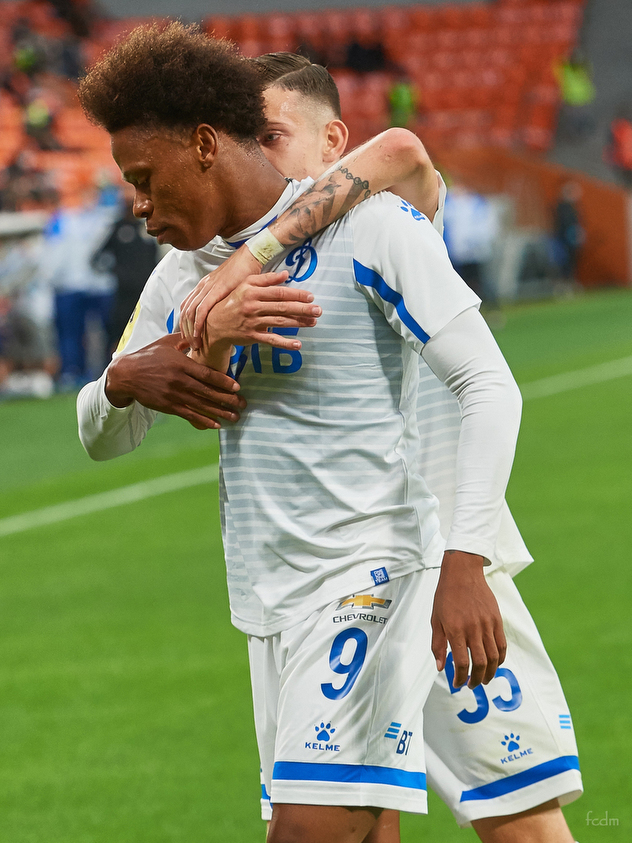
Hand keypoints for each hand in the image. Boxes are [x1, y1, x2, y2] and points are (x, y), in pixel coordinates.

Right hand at [105, 333, 245, 429]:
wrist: (126, 375)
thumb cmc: (148, 356)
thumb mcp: (166, 343)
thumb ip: (184, 339)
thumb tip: (199, 331)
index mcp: (180, 363)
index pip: (206, 374)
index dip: (223, 381)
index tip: (237, 387)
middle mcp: (178, 380)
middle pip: (207, 392)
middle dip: (227, 399)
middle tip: (243, 404)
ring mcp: (173, 394)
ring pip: (201, 405)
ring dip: (220, 412)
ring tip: (235, 417)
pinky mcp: (168, 406)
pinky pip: (189, 414)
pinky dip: (204, 420)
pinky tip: (216, 425)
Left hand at [180, 245, 263, 348]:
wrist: (250, 257)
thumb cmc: (245, 272)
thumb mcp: (231, 288)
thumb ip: (226, 300)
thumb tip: (228, 314)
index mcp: (204, 286)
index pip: (187, 307)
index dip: (185, 323)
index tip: (188, 337)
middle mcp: (202, 287)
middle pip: (185, 312)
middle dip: (185, 331)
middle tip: (190, 345)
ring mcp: (207, 288)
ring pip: (190, 312)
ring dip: (190, 330)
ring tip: (195, 344)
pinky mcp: (216, 290)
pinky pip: (201, 309)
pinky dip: (197, 323)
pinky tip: (198, 334)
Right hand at [191, 270, 321, 369]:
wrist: (213, 323)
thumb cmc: (232, 302)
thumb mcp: (245, 285)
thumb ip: (266, 279)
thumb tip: (286, 274)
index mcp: (253, 292)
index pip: (279, 292)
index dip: (296, 294)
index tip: (311, 296)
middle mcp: (253, 306)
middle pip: (282, 307)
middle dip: (302, 308)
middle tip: (319, 310)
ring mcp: (252, 322)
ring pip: (279, 322)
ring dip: (298, 323)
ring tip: (313, 323)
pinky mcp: (251, 336)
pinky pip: (271, 340)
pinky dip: (284, 343)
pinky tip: (298, 344)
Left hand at [431, 550, 506, 688]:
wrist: (462, 573)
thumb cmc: (446, 595)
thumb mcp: (435, 620)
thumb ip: (438, 645)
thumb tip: (441, 668)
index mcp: (455, 630)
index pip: (461, 663)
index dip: (460, 678)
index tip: (457, 683)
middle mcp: (473, 629)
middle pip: (480, 663)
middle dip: (476, 679)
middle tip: (472, 685)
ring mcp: (487, 625)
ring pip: (494, 657)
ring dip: (490, 673)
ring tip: (484, 679)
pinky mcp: (497, 620)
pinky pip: (502, 645)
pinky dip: (500, 659)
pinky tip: (494, 664)